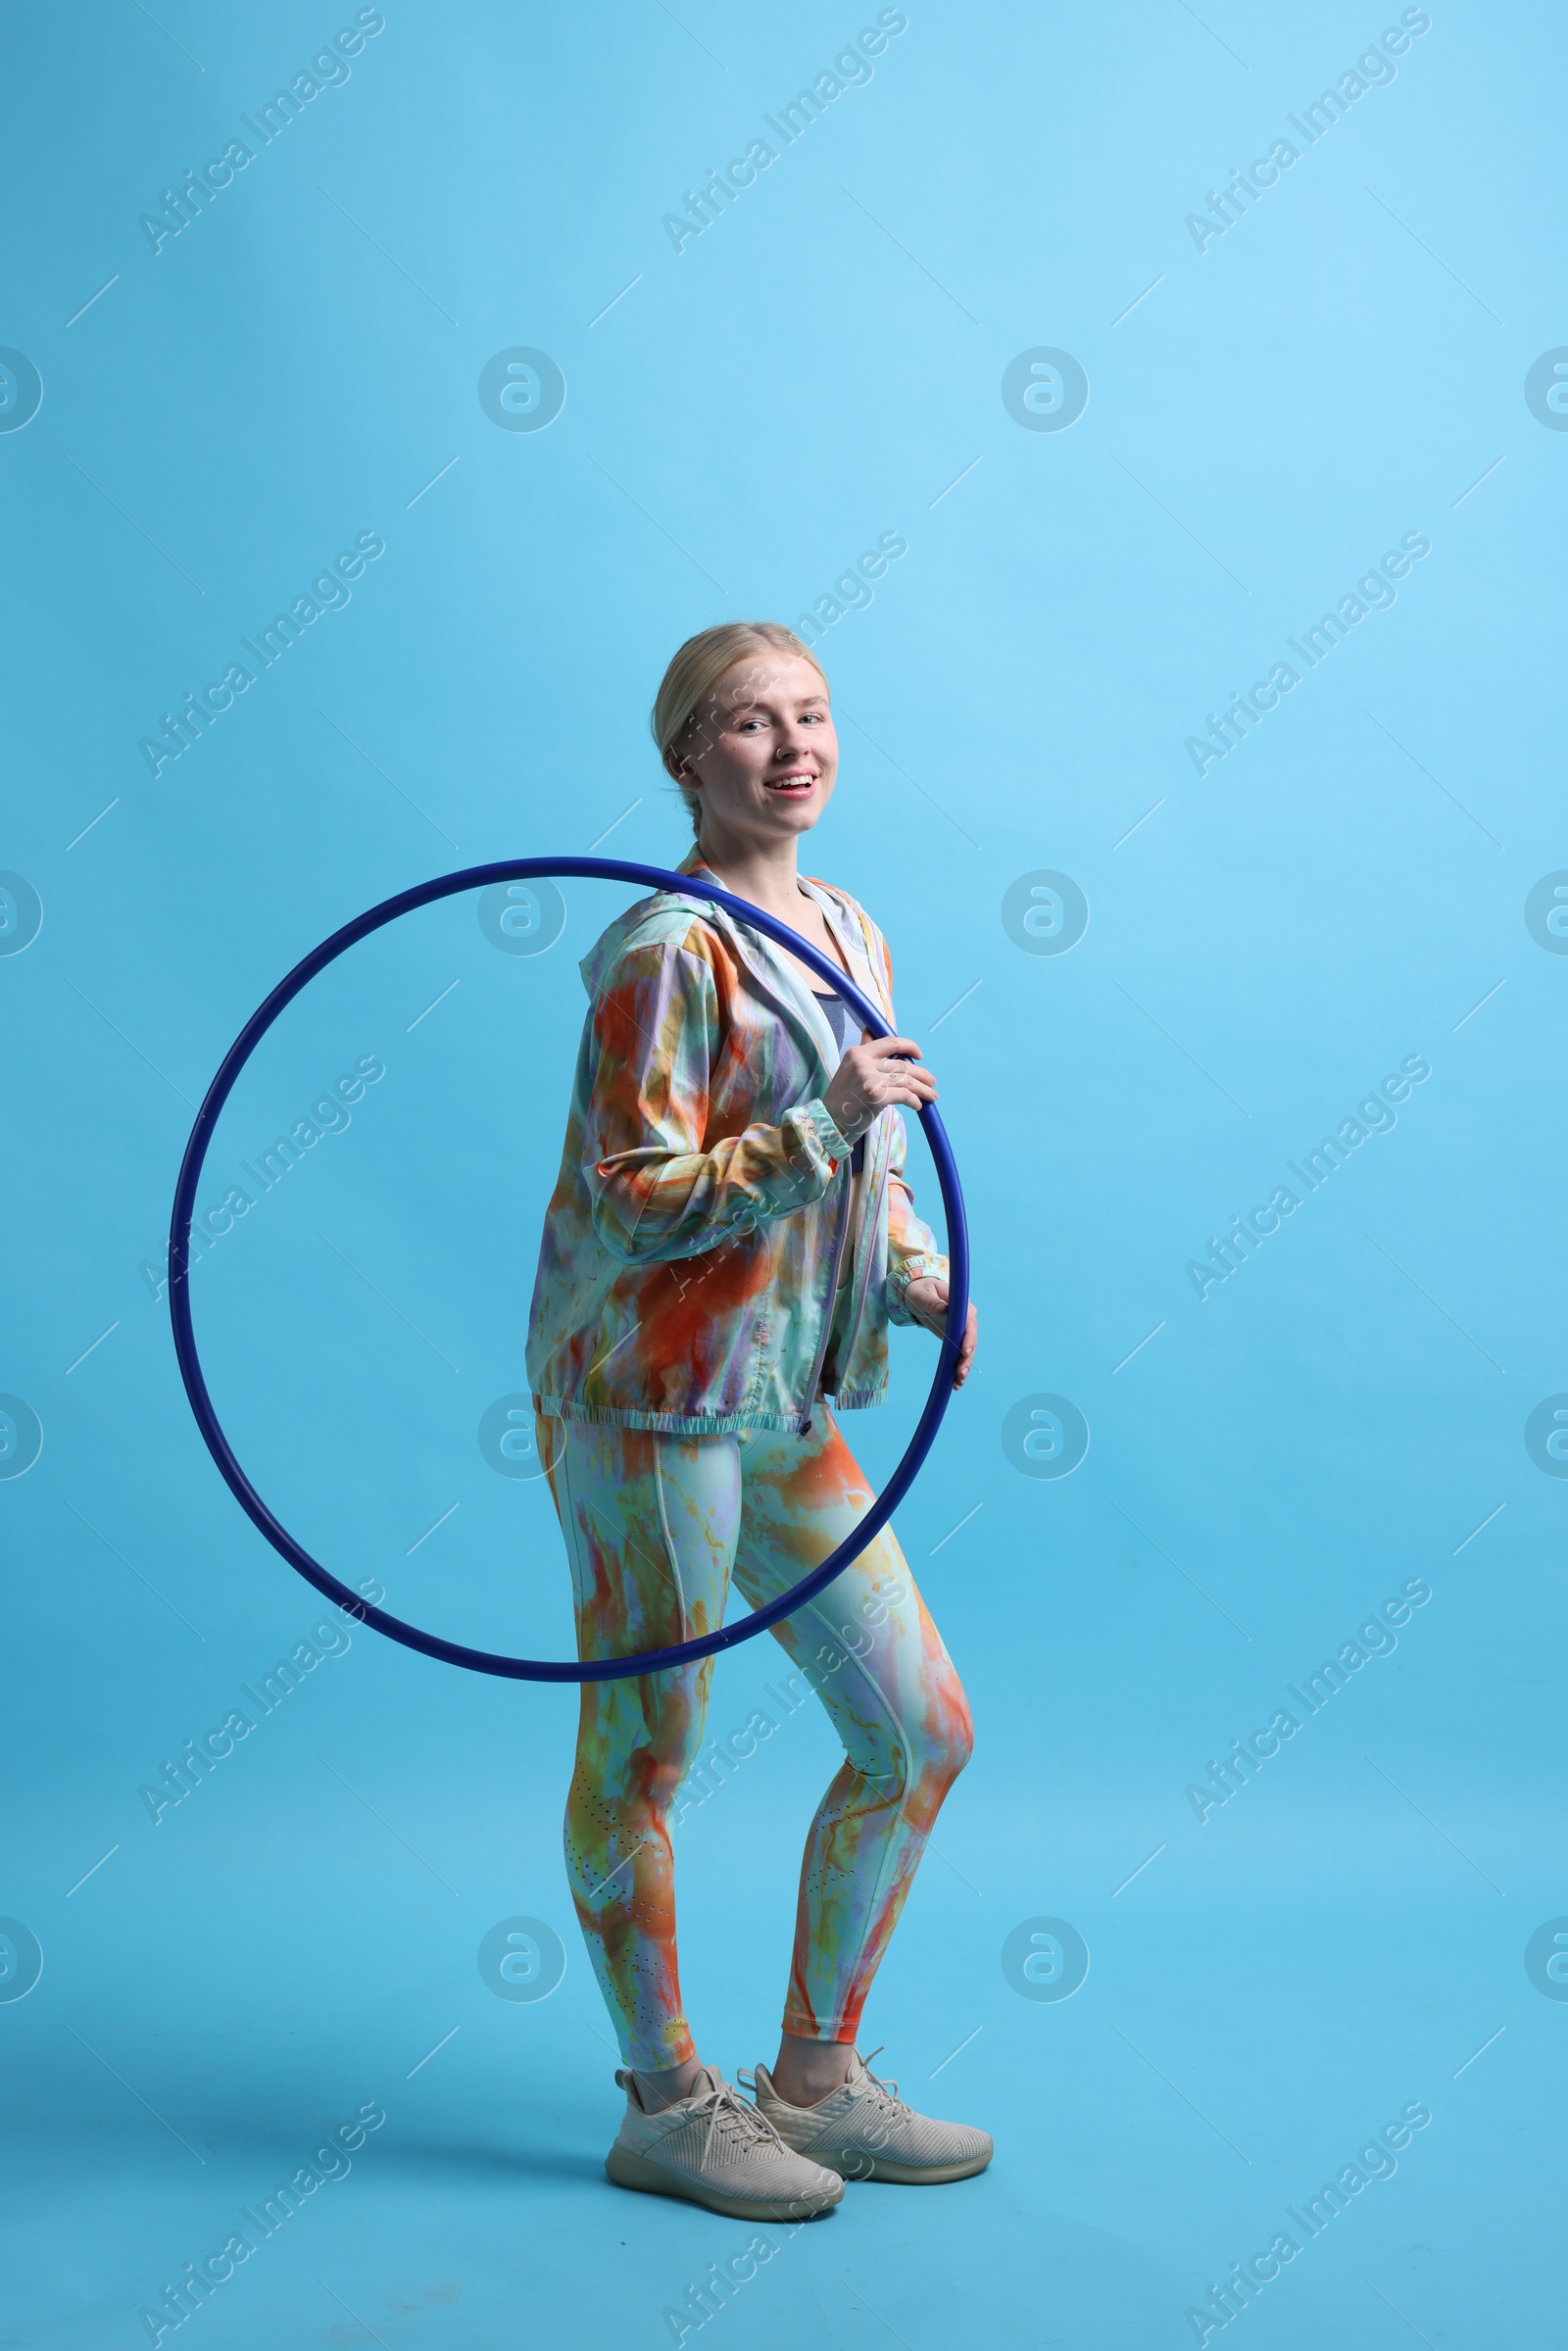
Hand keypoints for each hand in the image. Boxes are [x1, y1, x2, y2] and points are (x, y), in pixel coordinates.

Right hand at [822, 1035, 937, 1147]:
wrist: (829, 1122)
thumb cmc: (841, 1098)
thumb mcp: (849, 1069)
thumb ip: (864, 1051)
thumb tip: (870, 1030)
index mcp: (857, 1053)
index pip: (890, 1042)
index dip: (909, 1046)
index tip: (919, 1054)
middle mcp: (863, 1063)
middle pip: (902, 1064)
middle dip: (921, 1074)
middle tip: (931, 1081)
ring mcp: (869, 1079)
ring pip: (906, 1080)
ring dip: (923, 1089)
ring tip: (932, 1095)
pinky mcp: (876, 1095)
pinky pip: (904, 1095)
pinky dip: (914, 1101)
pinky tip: (918, 1105)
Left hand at [903, 1277, 977, 1387]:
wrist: (921, 1294)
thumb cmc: (921, 1291)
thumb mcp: (923, 1294)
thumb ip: (932, 1302)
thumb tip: (944, 1309)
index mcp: (962, 1306)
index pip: (969, 1324)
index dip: (969, 1339)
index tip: (965, 1352)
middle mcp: (966, 1319)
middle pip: (971, 1341)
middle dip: (967, 1359)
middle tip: (960, 1374)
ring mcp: (962, 1330)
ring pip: (967, 1351)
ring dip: (964, 1367)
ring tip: (958, 1383)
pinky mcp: (956, 1338)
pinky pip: (959, 1354)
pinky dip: (957, 1367)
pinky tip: (954, 1383)